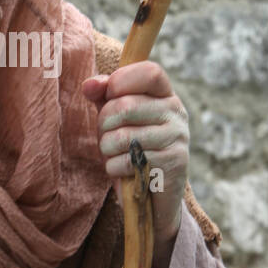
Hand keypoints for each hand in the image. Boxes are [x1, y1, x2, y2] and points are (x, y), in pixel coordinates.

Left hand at [82, 60, 188, 242]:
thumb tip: (90, 84)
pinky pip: (128, 161)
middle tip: (105, 135)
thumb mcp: (116, 118)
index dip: (122, 80)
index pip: (150, 72)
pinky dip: (114, 168)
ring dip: (106, 149)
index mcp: (165, 95)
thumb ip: (104, 96)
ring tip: (112, 153)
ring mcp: (178, 138)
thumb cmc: (131, 148)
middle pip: (127, 106)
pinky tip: (122, 170)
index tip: (109, 94)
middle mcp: (176, 112)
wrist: (153, 195)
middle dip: (103, 123)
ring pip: (123, 136)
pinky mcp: (174, 164)